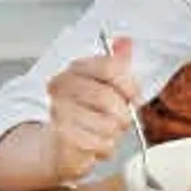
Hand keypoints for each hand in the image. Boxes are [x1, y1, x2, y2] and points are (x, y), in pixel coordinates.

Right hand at [44, 36, 139, 182]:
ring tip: (102, 132)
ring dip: (113, 134)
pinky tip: (93, 144)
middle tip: (118, 119)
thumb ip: (117, 63)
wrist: (56, 145)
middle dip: (122, 114)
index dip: (129, 83)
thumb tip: (126, 42)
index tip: (134, 95)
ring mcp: (58, 113)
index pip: (109, 67)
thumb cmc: (86, 112)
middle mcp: (61, 87)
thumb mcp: (105, 85)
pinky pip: (103, 145)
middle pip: (109, 99)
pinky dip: (105, 148)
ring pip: (109, 125)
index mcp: (74, 69)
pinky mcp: (62, 140)